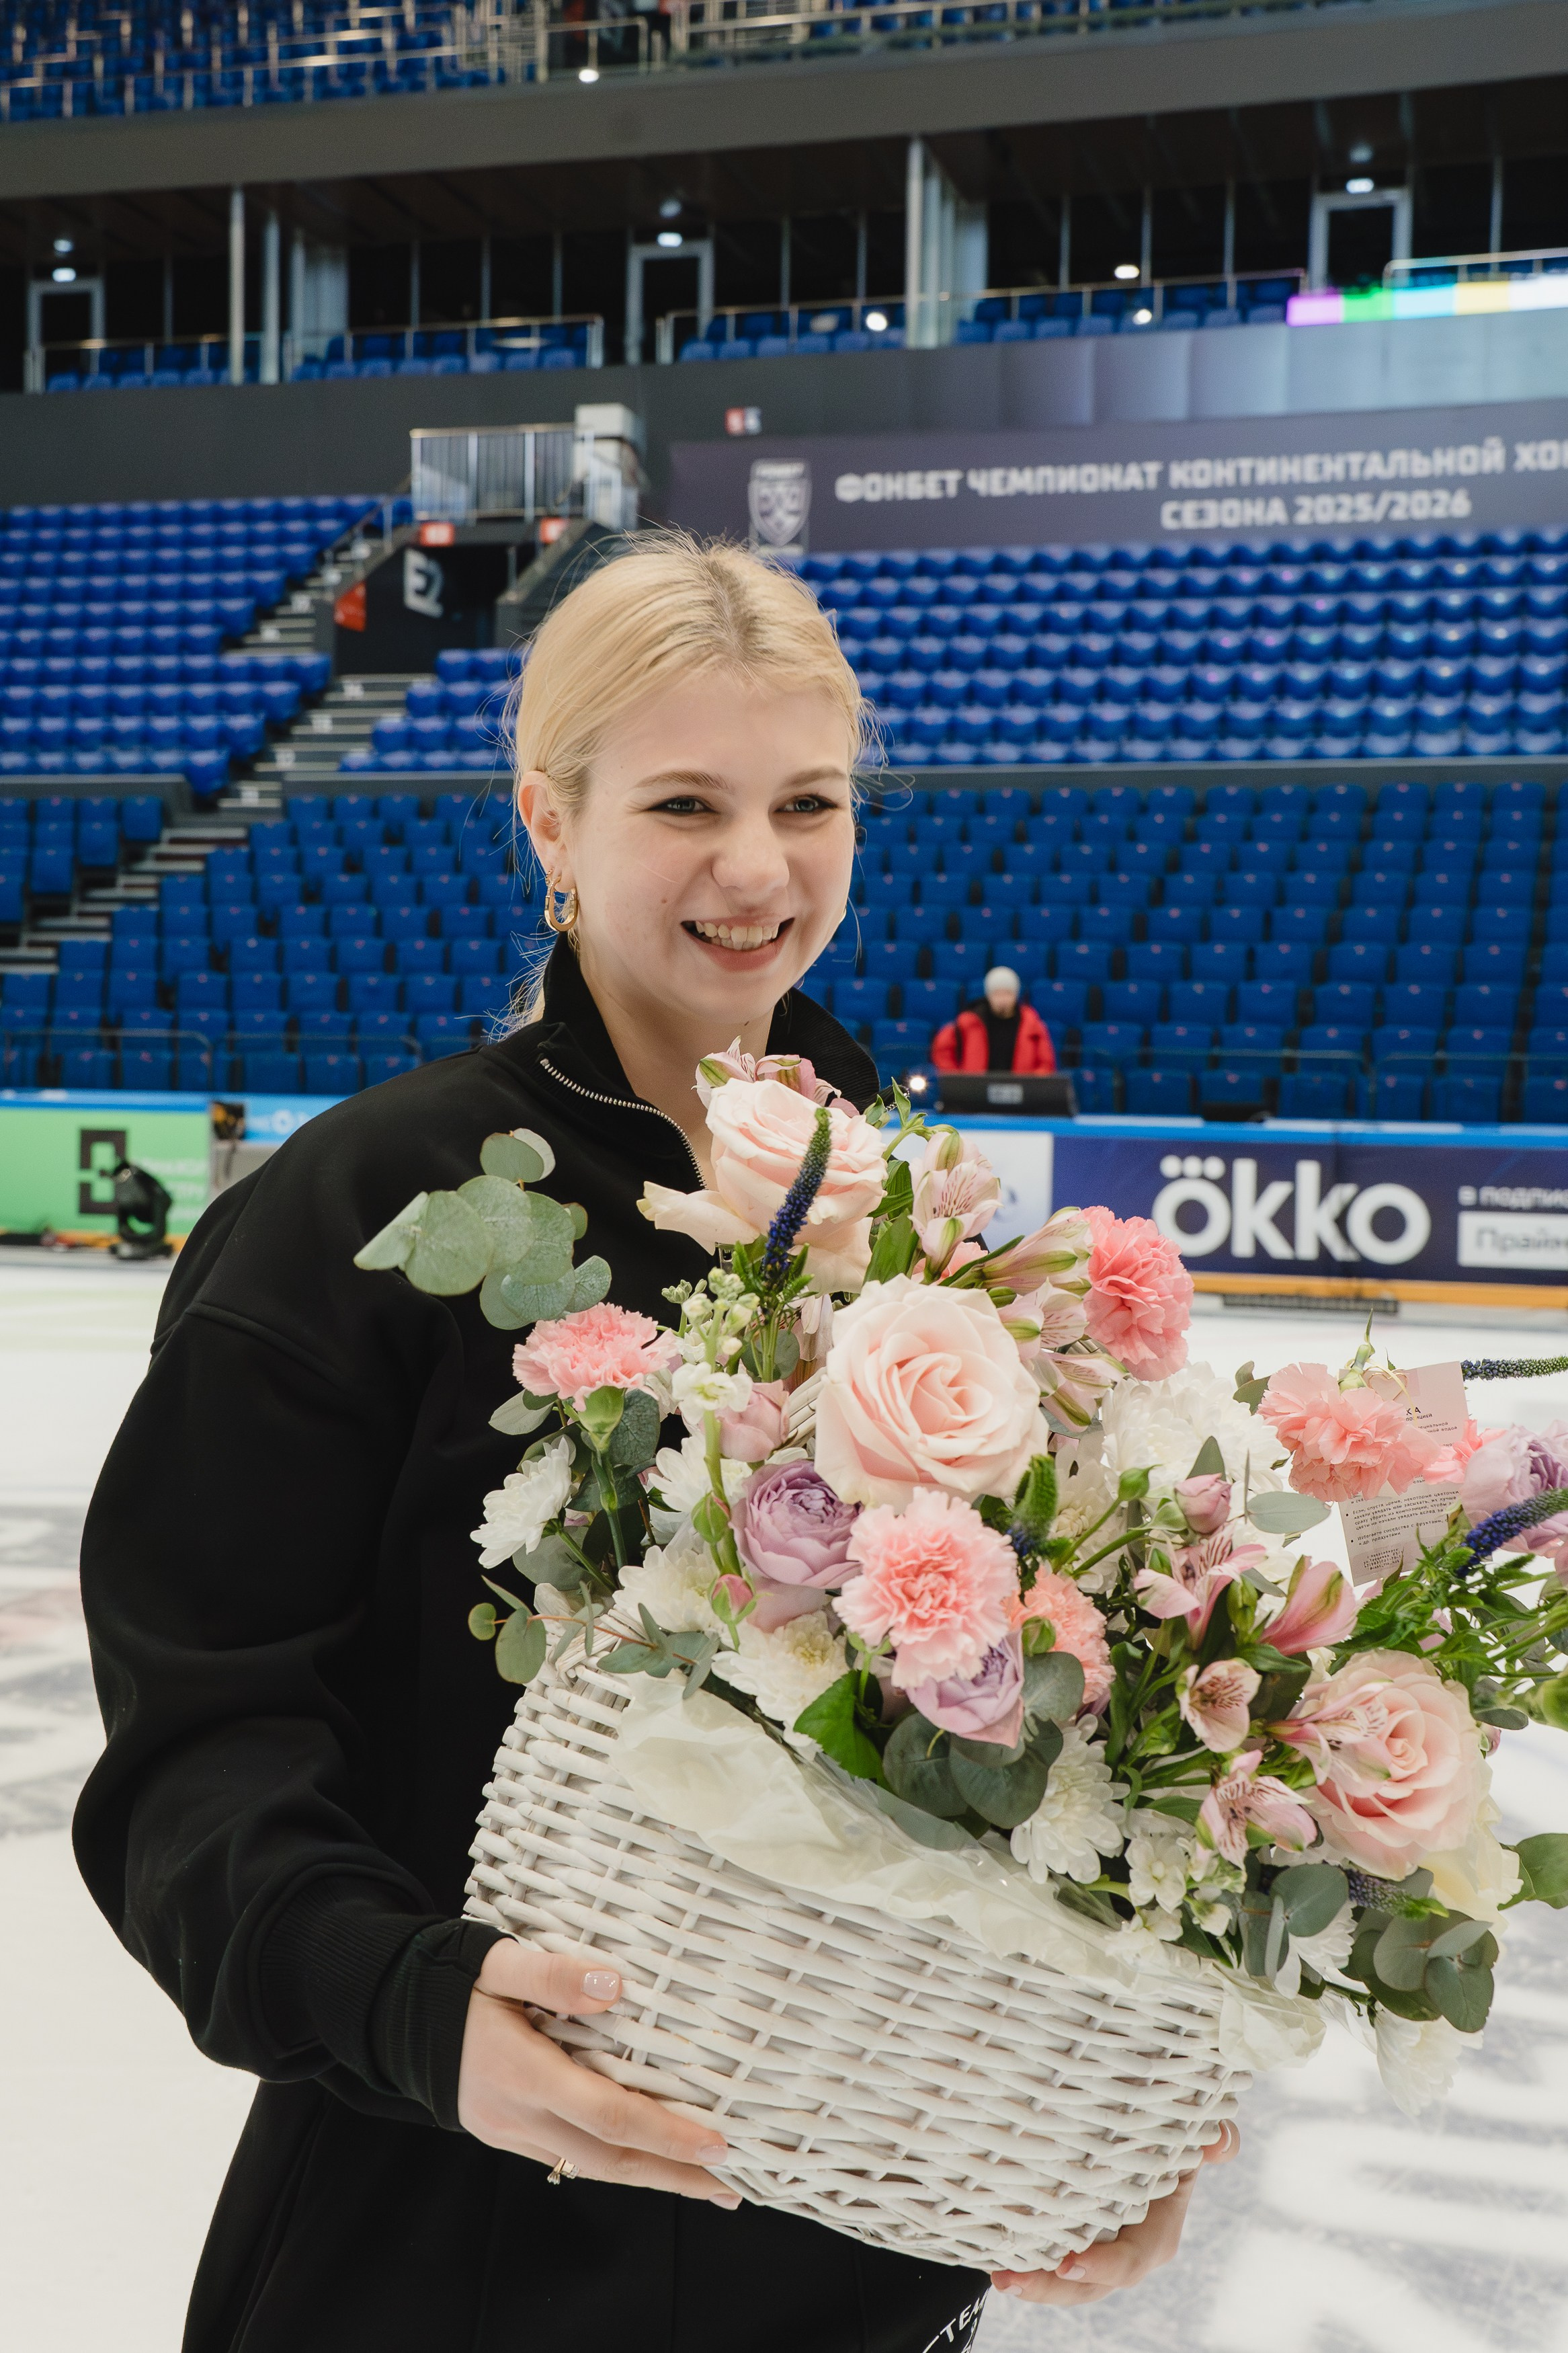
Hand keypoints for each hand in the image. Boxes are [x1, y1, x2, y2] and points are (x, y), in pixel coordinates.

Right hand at [457, 1939, 738, 2205]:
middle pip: (607, 2160)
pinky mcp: (511, 2135)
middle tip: (734, 2182)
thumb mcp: (498, 1961)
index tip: (716, 2143)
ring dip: (652, 2178)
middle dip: (673, 2175)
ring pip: (592, 2169)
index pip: (604, 2115)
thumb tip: (614, 1985)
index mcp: (520, 2072)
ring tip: (709, 2183)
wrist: (397, 2015)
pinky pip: (573, 2160)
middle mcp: (517, 2115)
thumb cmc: (455, 1981)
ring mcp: (512, 2133)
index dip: (663, 2133)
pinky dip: (619, 2165)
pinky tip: (652, 2162)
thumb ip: (552, 1971)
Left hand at [989, 2118, 1239, 2304]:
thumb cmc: (1169, 2139)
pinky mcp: (1069, 2236)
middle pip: (1089, 2282)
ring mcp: (1095, 2248)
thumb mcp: (1190, 2140)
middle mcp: (1124, 2249)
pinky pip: (1048, 2256)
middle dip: (1051, 2287)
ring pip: (1064, 2278)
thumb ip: (1210, 2142)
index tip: (1069, 2262)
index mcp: (1155, 2233)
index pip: (1131, 2259)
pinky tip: (993, 2253)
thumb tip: (1220, 2143)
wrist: (1147, 2135)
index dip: (1103, 2266)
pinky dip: (1025, 2258)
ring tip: (998, 2275)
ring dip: (1032, 2281)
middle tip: (1012, 2279)